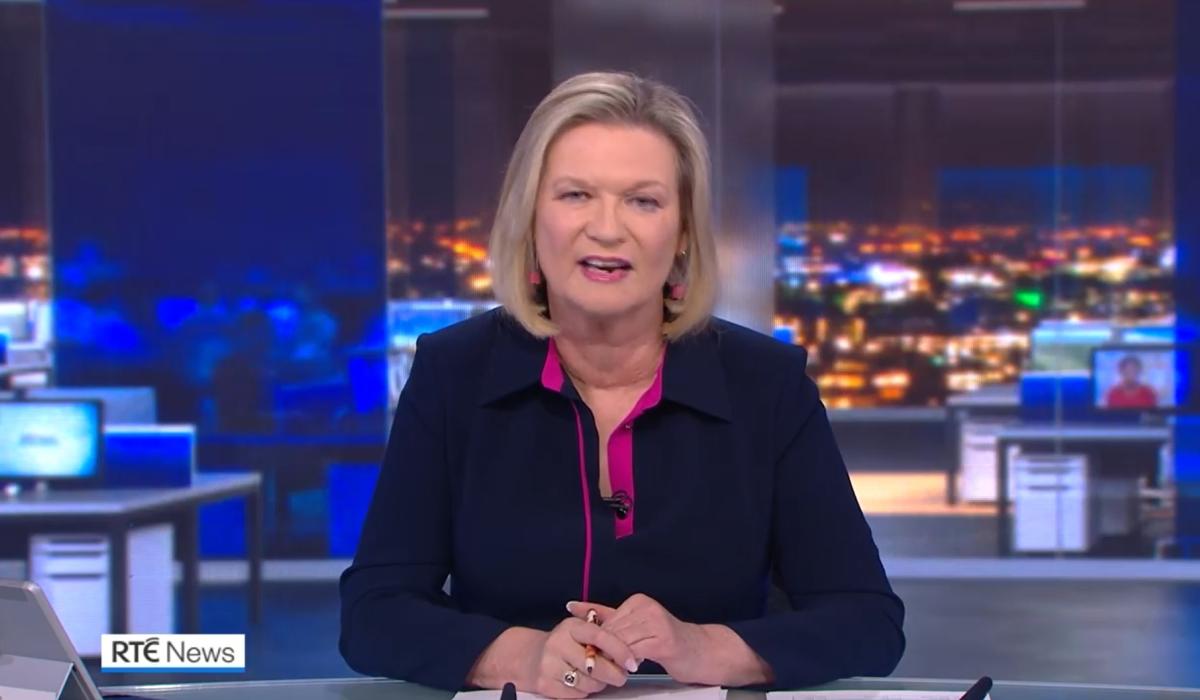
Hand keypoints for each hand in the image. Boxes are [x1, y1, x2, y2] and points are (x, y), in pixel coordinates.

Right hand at [480, 619, 637, 698]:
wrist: (528, 657)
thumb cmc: (563, 643)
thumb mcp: (579, 630)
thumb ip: (603, 632)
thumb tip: (631, 643)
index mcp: (571, 627)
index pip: (600, 636)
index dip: (620, 650)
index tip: (632, 662)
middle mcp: (558, 643)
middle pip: (595, 665)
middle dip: (614, 674)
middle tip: (621, 675)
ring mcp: (549, 664)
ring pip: (588, 683)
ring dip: (599, 684)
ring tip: (597, 677)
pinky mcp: (544, 684)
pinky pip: (576, 695)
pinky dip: (584, 692)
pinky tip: (581, 683)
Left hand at [567, 595, 717, 684]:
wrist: (702, 651)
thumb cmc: (667, 640)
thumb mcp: (636, 625)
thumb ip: (607, 617)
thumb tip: (573, 607)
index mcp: (638, 601)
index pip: (606, 621)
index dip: (596, 640)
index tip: (590, 652)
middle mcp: (647, 608)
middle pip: (612, 632)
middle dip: (603, 650)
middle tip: (596, 665)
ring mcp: (656, 623)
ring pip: (621, 642)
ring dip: (613, 658)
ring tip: (612, 668)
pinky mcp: (664, 641)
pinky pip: (635, 652)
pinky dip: (627, 662)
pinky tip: (629, 668)